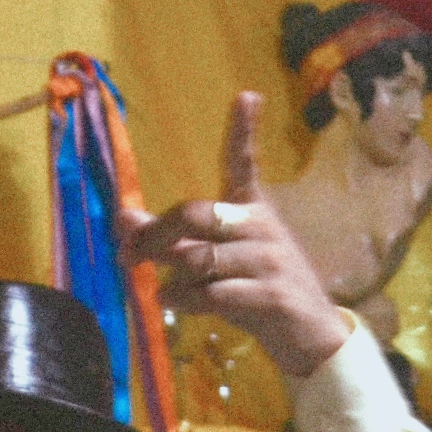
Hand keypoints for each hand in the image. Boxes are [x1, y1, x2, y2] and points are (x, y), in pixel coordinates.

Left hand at [115, 91, 351, 380]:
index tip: (247, 96)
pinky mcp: (271, 295)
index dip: (243, 132)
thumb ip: (173, 240)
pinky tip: (175, 304)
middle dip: (155, 234)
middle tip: (126, 254)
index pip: (244, 164)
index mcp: (252, 211)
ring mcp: (268, 260)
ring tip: (164, 292)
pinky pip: (213, 293)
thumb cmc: (256, 292)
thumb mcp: (215, 262)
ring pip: (200, 258)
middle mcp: (261, 227)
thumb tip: (122, 218)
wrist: (309, 335)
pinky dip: (185, 300)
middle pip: (196, 214)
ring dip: (172, 278)